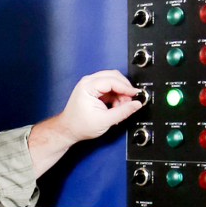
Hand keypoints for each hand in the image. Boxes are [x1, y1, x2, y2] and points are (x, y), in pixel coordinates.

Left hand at [27, 71, 142, 174]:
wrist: (68, 130)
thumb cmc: (79, 125)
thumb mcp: (105, 120)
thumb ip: (123, 112)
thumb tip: (136, 104)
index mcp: (88, 86)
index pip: (112, 80)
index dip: (126, 87)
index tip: (135, 94)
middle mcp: (89, 82)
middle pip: (114, 76)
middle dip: (124, 89)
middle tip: (129, 102)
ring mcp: (91, 85)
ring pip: (113, 82)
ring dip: (120, 94)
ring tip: (119, 108)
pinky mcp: (95, 90)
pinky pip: (110, 88)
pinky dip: (116, 96)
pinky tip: (115, 107)